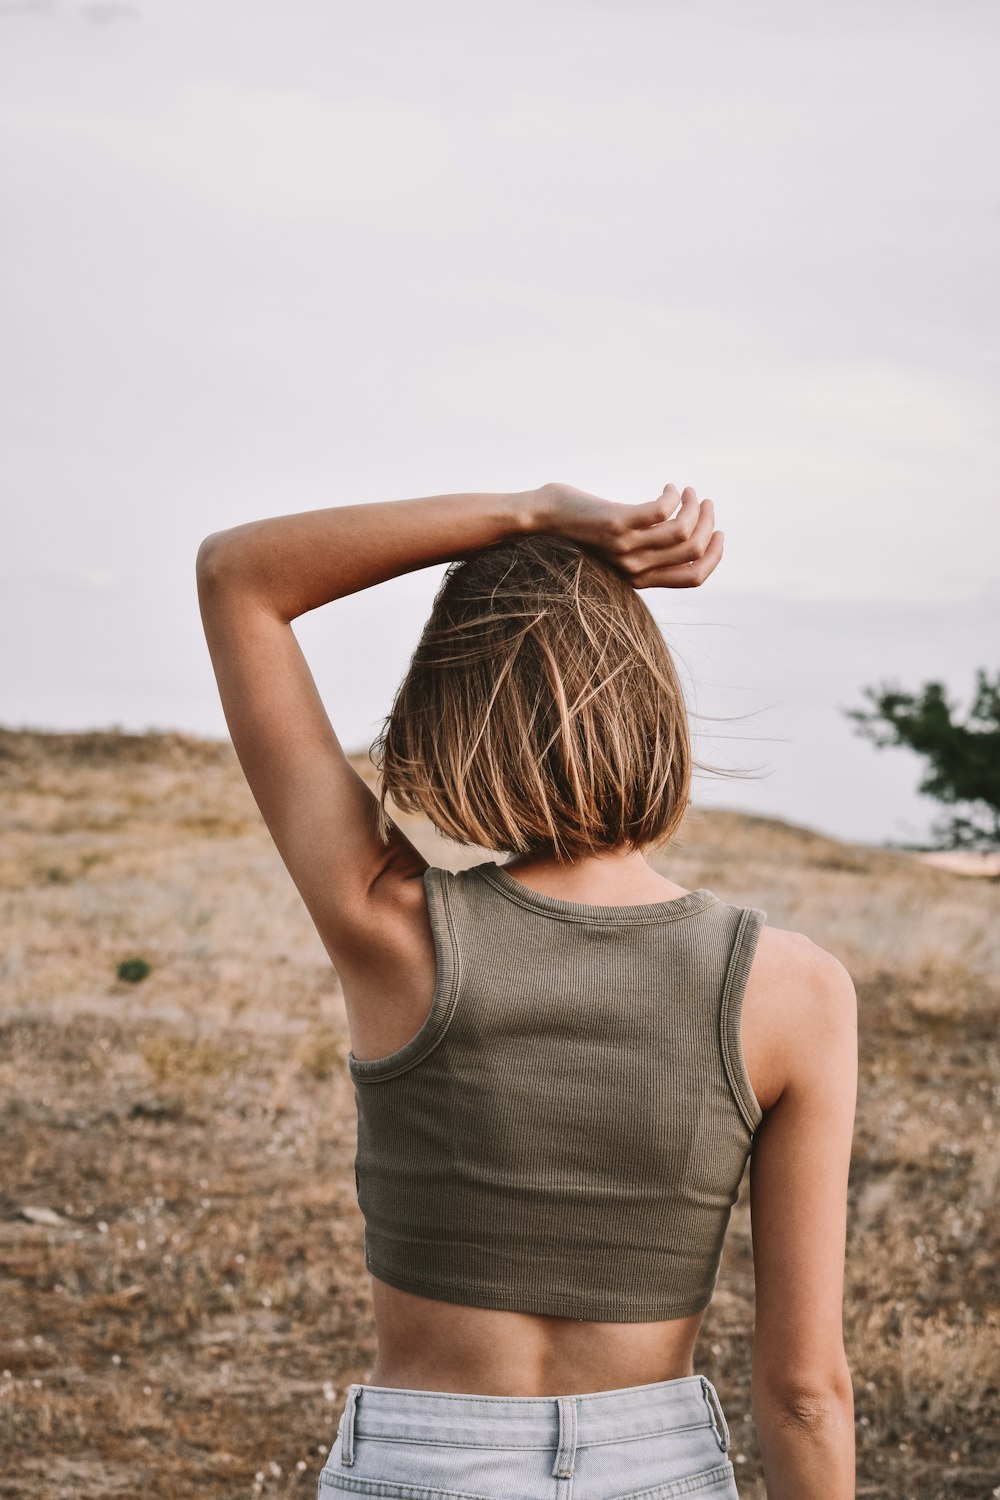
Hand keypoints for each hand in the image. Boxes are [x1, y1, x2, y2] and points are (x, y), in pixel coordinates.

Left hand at [536, 482, 723, 589]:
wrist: (539, 521)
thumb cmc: (578, 530)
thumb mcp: (617, 548)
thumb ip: (643, 548)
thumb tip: (677, 535)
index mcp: (639, 578)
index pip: (693, 578)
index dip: (714, 555)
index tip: (719, 531)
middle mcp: (635, 567)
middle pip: (693, 551)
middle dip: (709, 524)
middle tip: (705, 502)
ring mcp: (626, 547)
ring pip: (682, 531)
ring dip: (694, 507)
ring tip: (689, 492)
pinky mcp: (617, 523)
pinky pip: (661, 511)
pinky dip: (672, 496)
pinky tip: (668, 487)